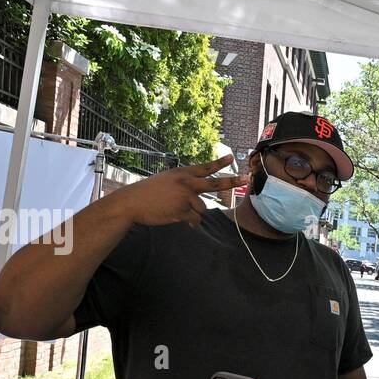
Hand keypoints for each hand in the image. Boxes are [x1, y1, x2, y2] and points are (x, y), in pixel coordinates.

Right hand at [111, 154, 240, 226]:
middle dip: (232, 181)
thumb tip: (198, 199)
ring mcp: (185, 196)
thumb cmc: (147, 193)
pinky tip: (175, 217)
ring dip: (193, 212)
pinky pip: (195, 219)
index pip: (205, 167)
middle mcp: (186, 182)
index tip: (231, 157)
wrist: (131, 202)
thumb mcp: (166, 181)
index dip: (219, 163)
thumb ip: (183, 186)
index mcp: (182, 173)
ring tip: (175, 209)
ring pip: (202, 208)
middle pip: (216, 183)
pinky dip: (189, 221)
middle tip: (247, 178)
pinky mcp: (182, 210)